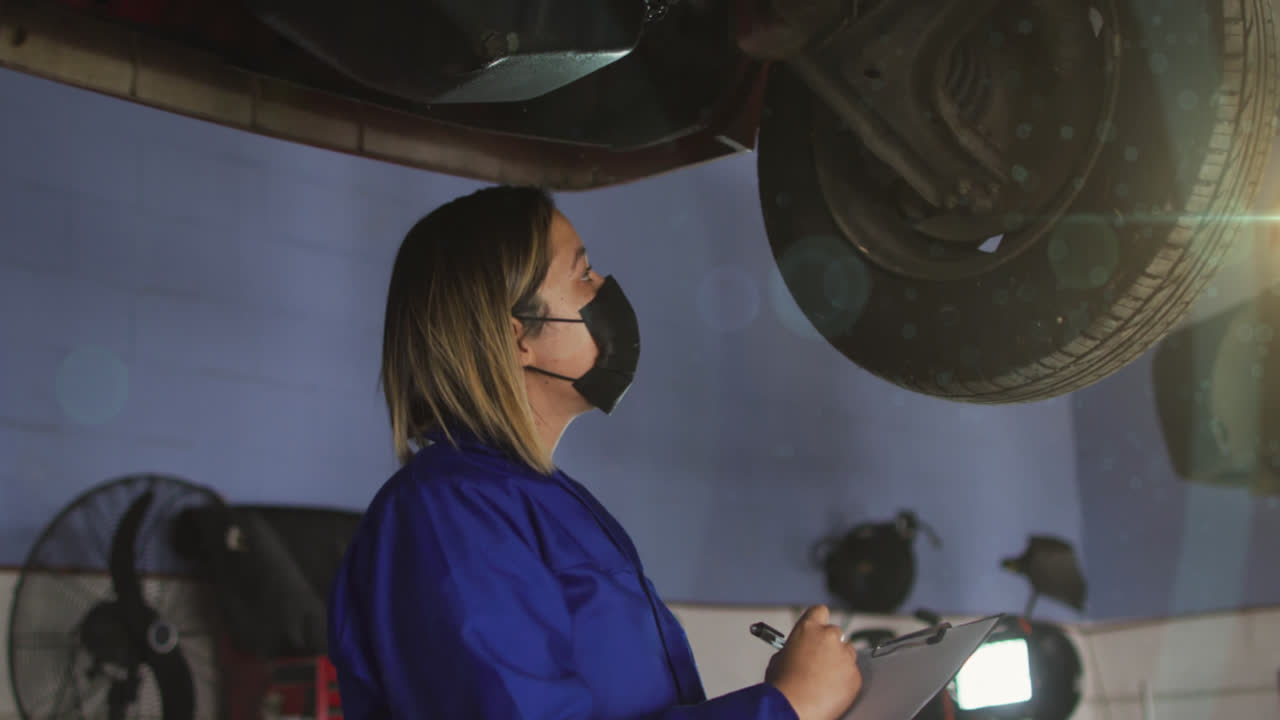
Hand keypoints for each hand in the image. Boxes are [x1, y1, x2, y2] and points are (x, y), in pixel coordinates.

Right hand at [764, 605, 862, 719]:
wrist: (794, 708)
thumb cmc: (782, 687)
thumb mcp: (778, 659)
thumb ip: (793, 648)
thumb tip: (797, 653)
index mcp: (808, 629)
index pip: (820, 611)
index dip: (818, 621)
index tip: (817, 631)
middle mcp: (830, 637)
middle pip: (836, 634)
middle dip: (829, 646)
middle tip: (818, 662)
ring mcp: (845, 656)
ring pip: (847, 654)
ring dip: (839, 663)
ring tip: (823, 681)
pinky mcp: (855, 676)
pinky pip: (852, 674)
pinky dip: (844, 682)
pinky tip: (830, 692)